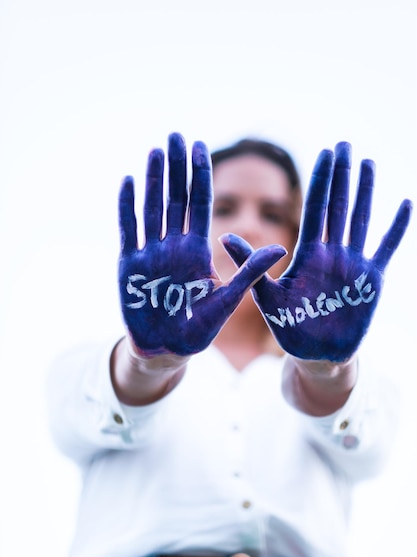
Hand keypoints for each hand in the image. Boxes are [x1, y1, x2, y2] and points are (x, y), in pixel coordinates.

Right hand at [118, 133, 285, 355]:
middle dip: (175, 168)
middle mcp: (173, 246)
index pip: (200, 204)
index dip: (199, 176)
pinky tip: (129, 182)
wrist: (167, 350)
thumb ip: (250, 272)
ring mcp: (150, 253)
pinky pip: (128, 231)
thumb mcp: (228, 300)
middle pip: (175, 199)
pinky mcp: (129, 265)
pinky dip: (127, 207)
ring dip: (153, 180)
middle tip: (176, 136)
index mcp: (197, 250)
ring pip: (152, 208)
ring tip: (156, 151)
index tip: (201, 147)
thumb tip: (281, 248)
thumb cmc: (199, 329)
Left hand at [222, 142, 411, 360]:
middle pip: (338, 207)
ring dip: (366, 192)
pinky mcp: (371, 280)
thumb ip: (251, 265)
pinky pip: (386, 249)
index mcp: (307, 255)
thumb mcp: (267, 296)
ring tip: (368, 163)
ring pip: (361, 220)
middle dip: (341, 176)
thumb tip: (223, 234)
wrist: (316, 354)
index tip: (324, 154)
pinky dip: (396, 228)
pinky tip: (405, 204)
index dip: (320, 182)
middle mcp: (331, 254)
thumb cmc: (290, 327)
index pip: (314, 210)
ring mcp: (353, 265)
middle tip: (343, 145)